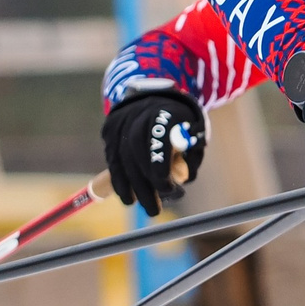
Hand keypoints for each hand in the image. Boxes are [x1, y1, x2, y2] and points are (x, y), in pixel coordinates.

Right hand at [101, 91, 203, 216]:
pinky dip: (118, 179)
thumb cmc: (180, 122)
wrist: (154, 95)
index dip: (162, 169)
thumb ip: (191, 156)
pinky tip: (126, 196)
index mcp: (166, 113)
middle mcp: (140, 114)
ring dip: (129, 187)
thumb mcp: (195, 133)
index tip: (169, 190)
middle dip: (145, 185)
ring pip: (121, 157)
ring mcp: (121, 120)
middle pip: (137, 153)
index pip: (159, 143)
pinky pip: (111, 158)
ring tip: (137, 205)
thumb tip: (184, 180)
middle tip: (154, 210)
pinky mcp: (109, 128)